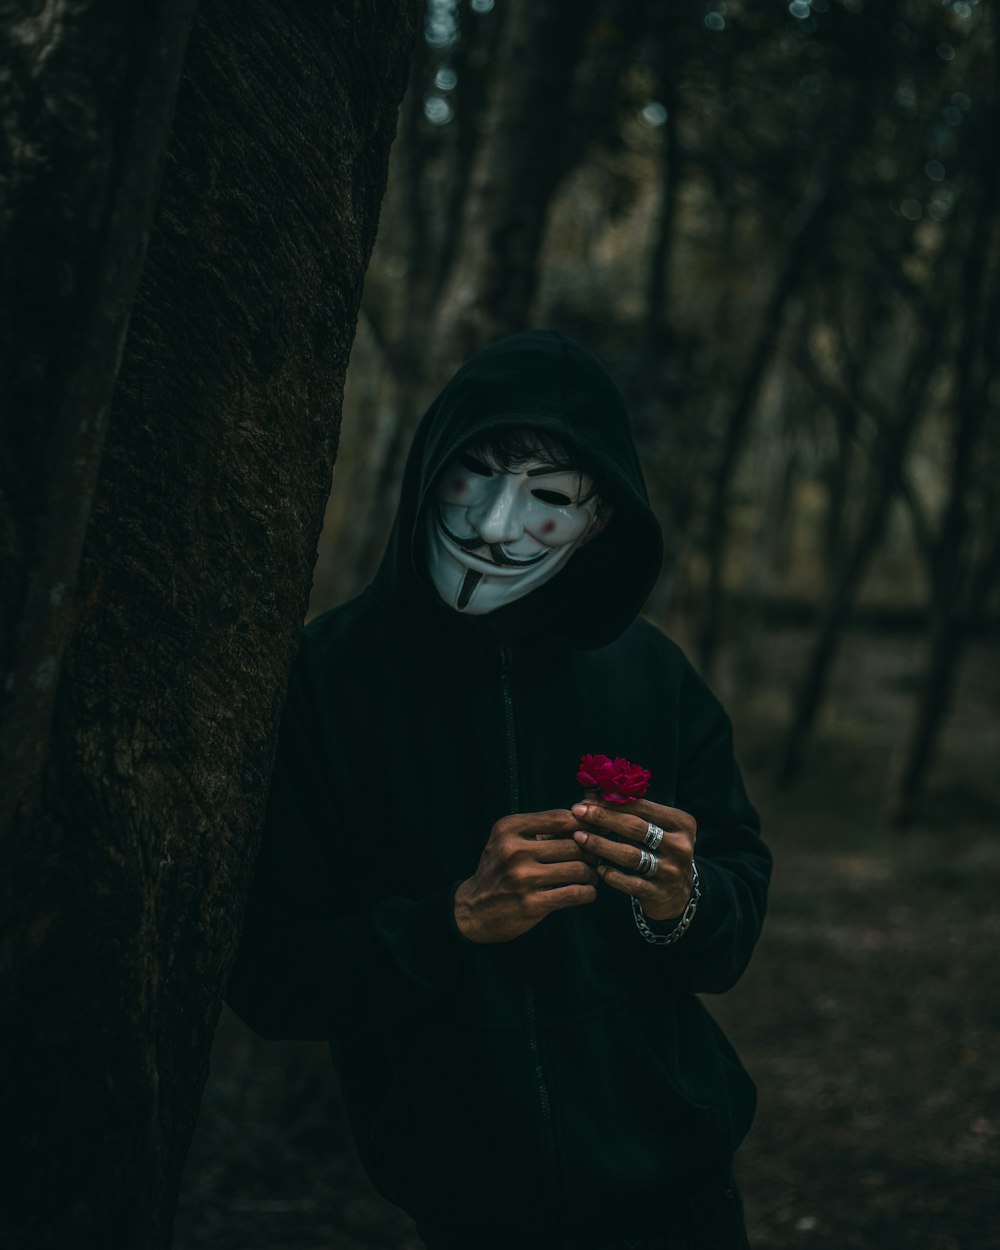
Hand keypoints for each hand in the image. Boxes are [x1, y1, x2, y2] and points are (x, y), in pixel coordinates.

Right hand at [454, 809, 599, 943]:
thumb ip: (543, 828)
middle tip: (594, 857)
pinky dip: (588, 892)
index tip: (593, 831)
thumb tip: (587, 816)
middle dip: (591, 851)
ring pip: (578, 869)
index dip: (584, 824)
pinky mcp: (531, 904)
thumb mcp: (510, 840)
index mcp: (509, 828)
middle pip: (574, 844)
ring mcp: (522, 878)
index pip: (561, 818)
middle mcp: (514, 850)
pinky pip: (574, 894)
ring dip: (591, 873)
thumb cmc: (500, 868)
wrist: (474, 909)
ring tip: (591, 875)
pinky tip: (586, 892)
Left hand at [571, 795, 695, 921]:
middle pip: (636, 828)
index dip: (612, 802)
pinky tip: (598, 868)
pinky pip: (631, 883)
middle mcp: (680, 846)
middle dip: (603, 818)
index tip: (586, 799)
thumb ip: (629, 813)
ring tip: (579, 837)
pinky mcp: (660, 893)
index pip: (642, 807)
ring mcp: (671, 871)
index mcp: (681, 823)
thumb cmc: (660, 852)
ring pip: (631, 855)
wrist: (679, 894)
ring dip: (601, 844)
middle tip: (577, 812)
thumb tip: (590, 795)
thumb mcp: (655, 829)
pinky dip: (613, 875)